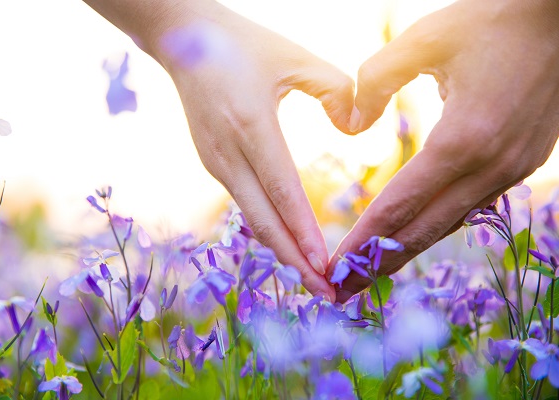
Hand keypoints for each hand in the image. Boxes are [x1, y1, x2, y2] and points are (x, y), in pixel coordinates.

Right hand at [152, 1, 355, 299]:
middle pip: (264, 221)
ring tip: (311, 278)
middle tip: (325, 294)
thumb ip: (337, 90)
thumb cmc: (244, 45)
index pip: (282, 193)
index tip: (326, 266)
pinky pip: (245, 204)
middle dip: (294, 262)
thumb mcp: (295, 57)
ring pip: (252, 218)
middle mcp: (228, 154)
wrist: (183, 38)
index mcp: (250, 126)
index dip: (303, 233)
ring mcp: (215, 162)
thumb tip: (355, 130)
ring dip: (281, 251)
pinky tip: (288, 244)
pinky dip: (269, 229)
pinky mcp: (213, 163)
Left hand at [330, 0, 558, 302]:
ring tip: (370, 273)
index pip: (400, 206)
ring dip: (408, 251)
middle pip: (424, 231)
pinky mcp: (523, 165)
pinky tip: (413, 236)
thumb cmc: (490, 20)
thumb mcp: (424, 40)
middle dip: (379, 264)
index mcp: (464, 138)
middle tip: (342, 291)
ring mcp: (513, 170)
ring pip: (449, 224)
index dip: (364, 242)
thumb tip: (351, 125)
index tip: (334, 267)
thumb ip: (374, 81)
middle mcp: (491, 166)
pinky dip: (436, 225)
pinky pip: (470, 206)